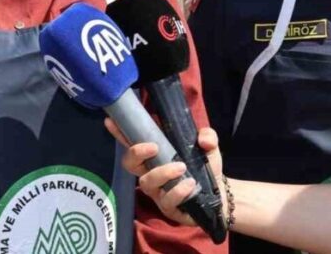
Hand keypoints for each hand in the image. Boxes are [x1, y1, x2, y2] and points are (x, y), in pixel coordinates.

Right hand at [105, 118, 225, 226]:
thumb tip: (203, 139)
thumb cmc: (205, 167)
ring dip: (163, 172)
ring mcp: (158, 192)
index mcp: (155, 156)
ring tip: (182, 167)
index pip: (132, 143)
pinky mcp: (169, 208)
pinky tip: (190, 185)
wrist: (220, 195)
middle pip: (129, 164)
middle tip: (153, 147)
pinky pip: (167, 200)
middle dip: (136, 152)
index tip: (110, 121)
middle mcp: (151, 173)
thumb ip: (207, 137)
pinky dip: (178, 190)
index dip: (119, 133)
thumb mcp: (209, 147)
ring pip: (147, 182)